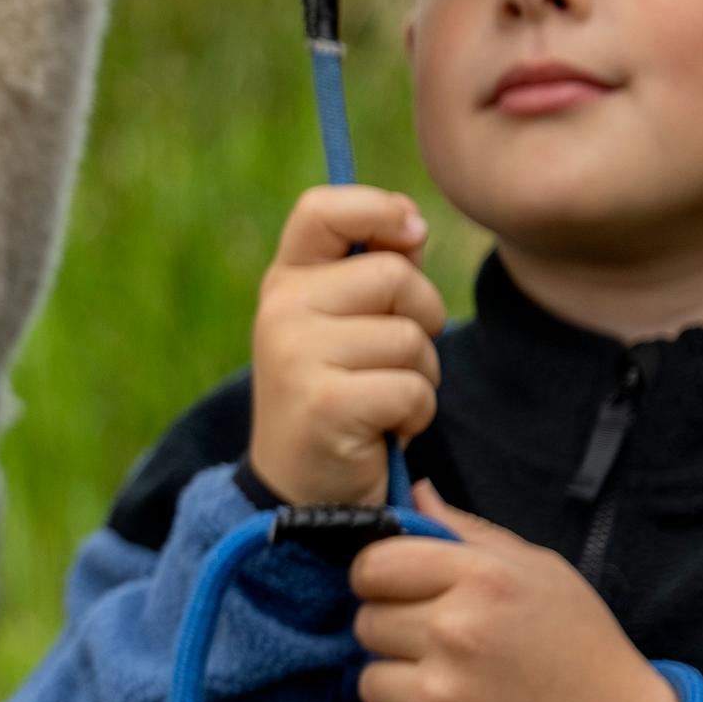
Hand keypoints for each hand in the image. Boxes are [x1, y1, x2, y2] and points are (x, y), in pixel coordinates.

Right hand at [248, 185, 447, 507]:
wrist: (301, 492)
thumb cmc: (338, 397)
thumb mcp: (343, 325)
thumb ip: (372, 271)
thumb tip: (412, 225)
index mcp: (285, 282)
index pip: (323, 209)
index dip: (379, 210)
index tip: (409, 236)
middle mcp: (281, 311)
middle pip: (396, 276)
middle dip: (421, 319)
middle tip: (389, 362)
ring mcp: (297, 356)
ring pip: (411, 336)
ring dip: (421, 374)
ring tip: (382, 400)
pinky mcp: (326, 403)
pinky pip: (413, 387)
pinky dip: (416, 415)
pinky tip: (383, 431)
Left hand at [350, 483, 681, 701]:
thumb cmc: (581, 648)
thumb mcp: (541, 573)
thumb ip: (468, 533)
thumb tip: (415, 492)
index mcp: (483, 580)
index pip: (373, 566)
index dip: (383, 579)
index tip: (406, 594)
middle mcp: (456, 634)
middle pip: (366, 622)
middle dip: (398, 633)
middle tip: (450, 648)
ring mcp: (441, 698)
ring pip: (369, 680)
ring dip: (403, 686)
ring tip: (460, 689)